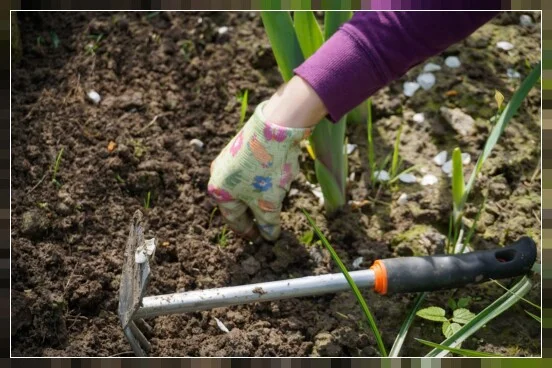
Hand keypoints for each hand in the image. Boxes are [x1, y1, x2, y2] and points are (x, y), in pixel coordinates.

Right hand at [208, 100, 311, 240]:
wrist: (275, 127)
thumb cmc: (267, 169)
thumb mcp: (269, 203)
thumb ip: (268, 223)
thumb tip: (269, 236)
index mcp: (219, 192)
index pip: (234, 220)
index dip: (249, 232)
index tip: (259, 240)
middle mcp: (218, 175)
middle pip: (237, 203)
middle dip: (253, 214)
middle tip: (266, 225)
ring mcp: (228, 159)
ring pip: (244, 187)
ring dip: (257, 197)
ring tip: (273, 204)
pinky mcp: (241, 147)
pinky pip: (249, 173)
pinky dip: (260, 182)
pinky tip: (274, 182)